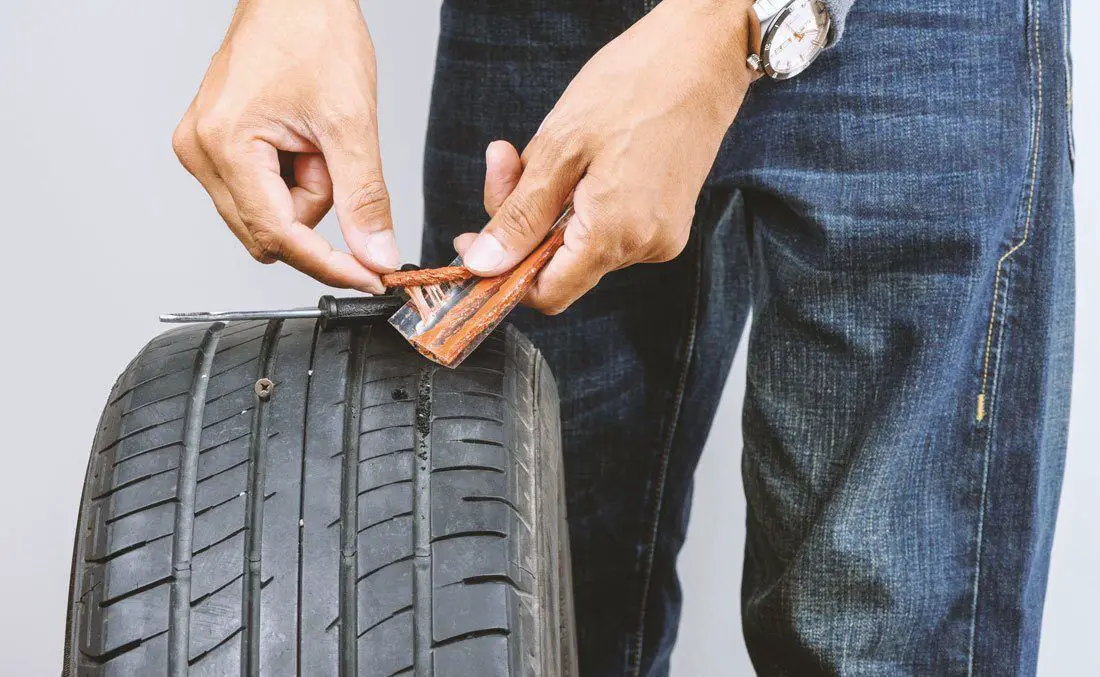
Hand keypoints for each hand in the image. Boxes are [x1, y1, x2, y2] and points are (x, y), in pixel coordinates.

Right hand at [172, 0, 395, 292]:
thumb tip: (375, 256)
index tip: (368, 279)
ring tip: (317, 136)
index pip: (279, 236)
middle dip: (317, 206)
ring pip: (271, 214)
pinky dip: (295, 177)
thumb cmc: (312, 33)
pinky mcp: (217, 146)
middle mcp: (201, 152)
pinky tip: (303, 139)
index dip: (329, 264)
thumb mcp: (351, 121)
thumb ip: (364, 198)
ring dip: (308, 190)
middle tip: (335, 157)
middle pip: (272, 230)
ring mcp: (204, 149)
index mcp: (224, 144)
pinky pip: (263, 191)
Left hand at [455, 0, 755, 313]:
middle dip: (524, 220)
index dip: (504, 273)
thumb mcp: (559, 147)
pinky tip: (585, 156)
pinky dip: (582, 199)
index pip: (547, 294)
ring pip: (581, 242)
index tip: (474, 238)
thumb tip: (485, 264)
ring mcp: (660, 235)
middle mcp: (644, 246)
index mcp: (615, 234)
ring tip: (557, 145)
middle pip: (559, 264)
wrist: (703, 54)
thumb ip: (520, 215)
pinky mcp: (667, 219)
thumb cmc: (634, 86)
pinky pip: (608, 226)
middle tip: (508, 159)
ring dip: (551, 203)